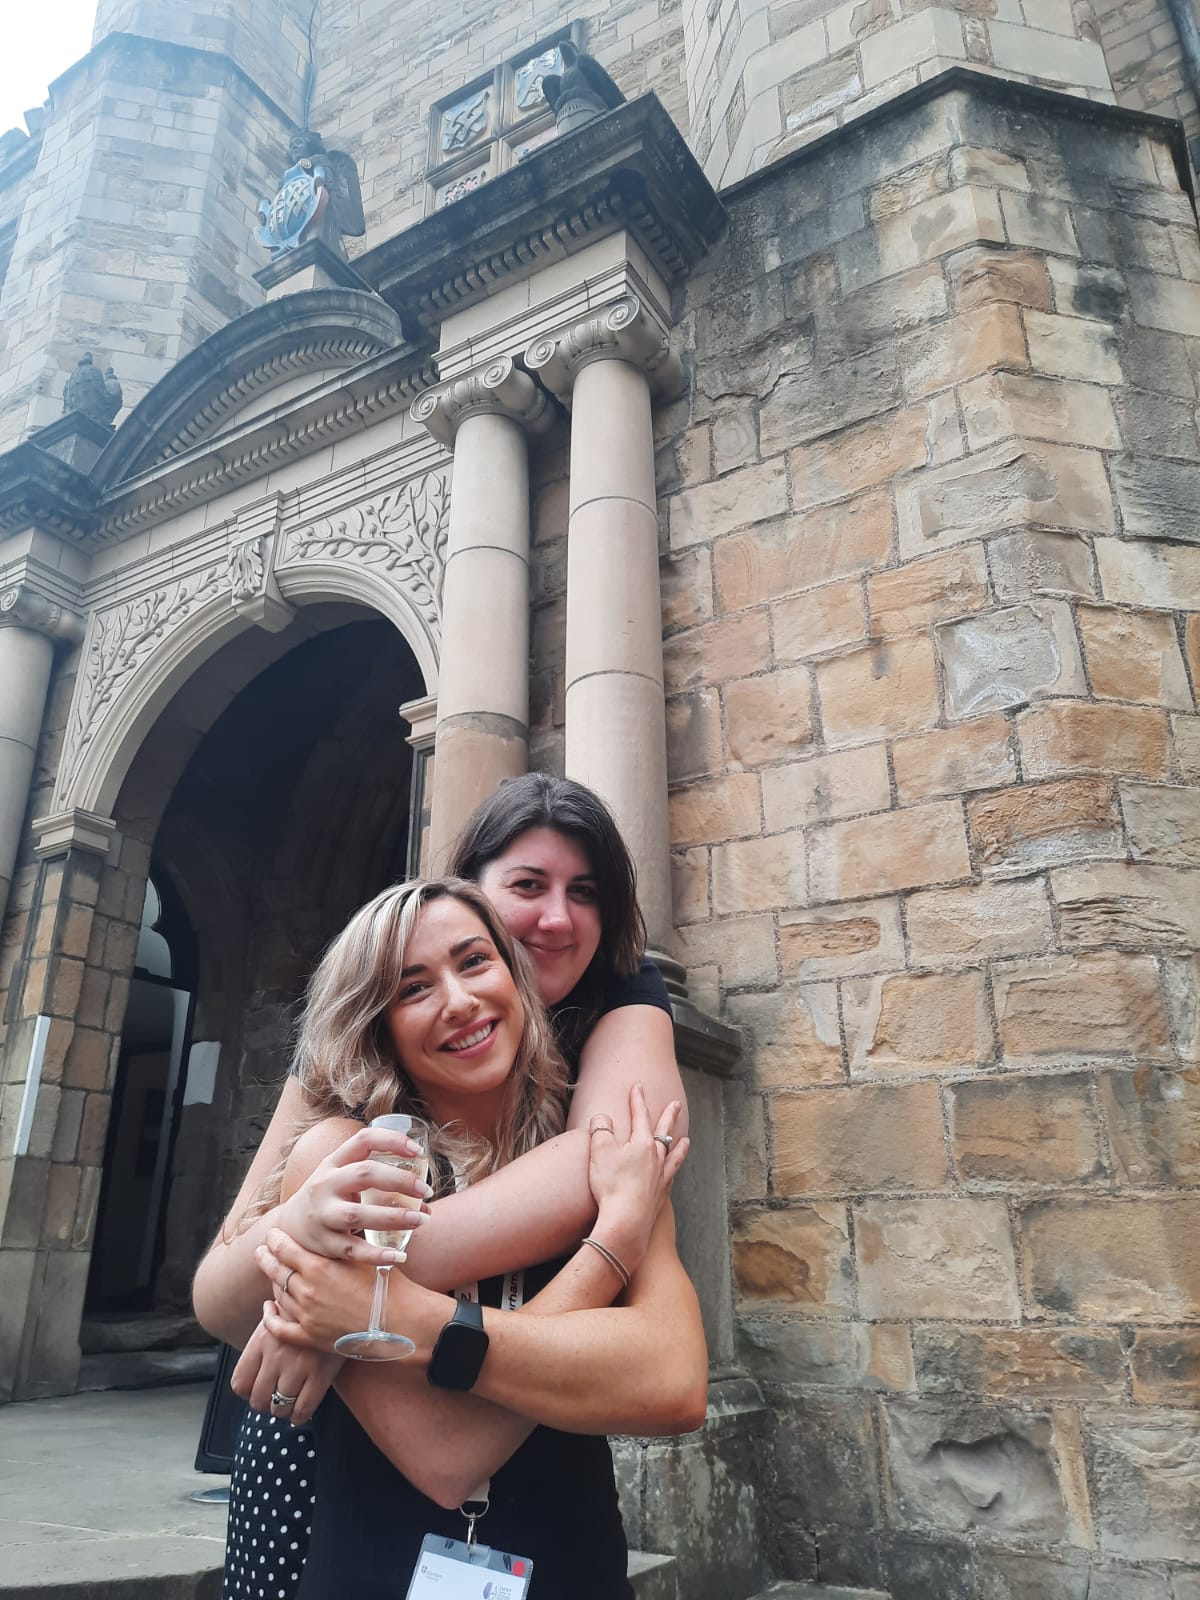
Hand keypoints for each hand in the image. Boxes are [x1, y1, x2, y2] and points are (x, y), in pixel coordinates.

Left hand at [230, 1318, 342, 1427]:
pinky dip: (299, 1416)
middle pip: (258, 1399)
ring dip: (282, 1410)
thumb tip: (252, 1368)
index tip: (256, 1390)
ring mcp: (298, 1365)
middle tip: (274, 1400)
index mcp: (261, 1341)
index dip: (248, 1392)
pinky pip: (303, 1408)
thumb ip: (261, 1344)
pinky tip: (300, 1412)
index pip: (240, 1383)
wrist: (335, 1297)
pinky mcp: (320, 1373)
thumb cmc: (303, 1310)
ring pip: (280, 1408)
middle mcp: (276, 1355)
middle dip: (265, 1404)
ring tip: (288, 1403)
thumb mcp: (276, 1319)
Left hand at [255, 1228, 430, 1354]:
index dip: (276, 1240)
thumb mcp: (365, 1255)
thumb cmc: (388, 1285)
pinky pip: (279, 1329)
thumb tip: (342, 1229)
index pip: (286, 1248)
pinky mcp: (310, 1337)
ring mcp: (306, 1315)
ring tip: (270, 1274)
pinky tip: (268, 1308)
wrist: (401, 1321)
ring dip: (272, 1284)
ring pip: (278, 1296)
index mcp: (320, 1266)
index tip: (272, 1234)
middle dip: (267, 1258)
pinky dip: (270, 1318)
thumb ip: (345, 1244)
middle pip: (276, 1270)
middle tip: (262, 1250)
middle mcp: (308, 1290)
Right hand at [277, 1124, 430, 1264]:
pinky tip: (399, 1255)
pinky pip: (352, 1249)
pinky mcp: (324, 1243)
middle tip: (426, 1191)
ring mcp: (322, 1214)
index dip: (392, 1141)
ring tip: (421, 1220)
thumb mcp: (342, 1178)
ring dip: (393, 1217)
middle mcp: (325, 1185)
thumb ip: (379, 1183)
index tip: (418, 1152)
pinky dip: (376, 1254)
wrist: (288, 1227)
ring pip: (357, 1214)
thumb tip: (425, 1203)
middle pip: (364, 1174)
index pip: (363, 1141)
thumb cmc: (329, 1197)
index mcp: (333, 1162)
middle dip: (399, 1180)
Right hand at [586, 1085, 687, 1275]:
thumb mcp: (600, 1152)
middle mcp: (656, 1157)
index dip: (637, 1100)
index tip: (638, 1087)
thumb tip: (602, 1117)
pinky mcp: (660, 1195)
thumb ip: (601, 1130)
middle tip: (676, 1104)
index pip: (640, 1115)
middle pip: (664, 1131)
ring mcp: (661, 1176)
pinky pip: (672, 1176)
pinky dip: (675, 1169)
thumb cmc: (611, 1186)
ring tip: (686, 1139)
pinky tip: (674, 1170)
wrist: (626, 1221)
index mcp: (642, 1143)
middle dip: (668, 1115)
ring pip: (673, 1154)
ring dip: (679, 1145)